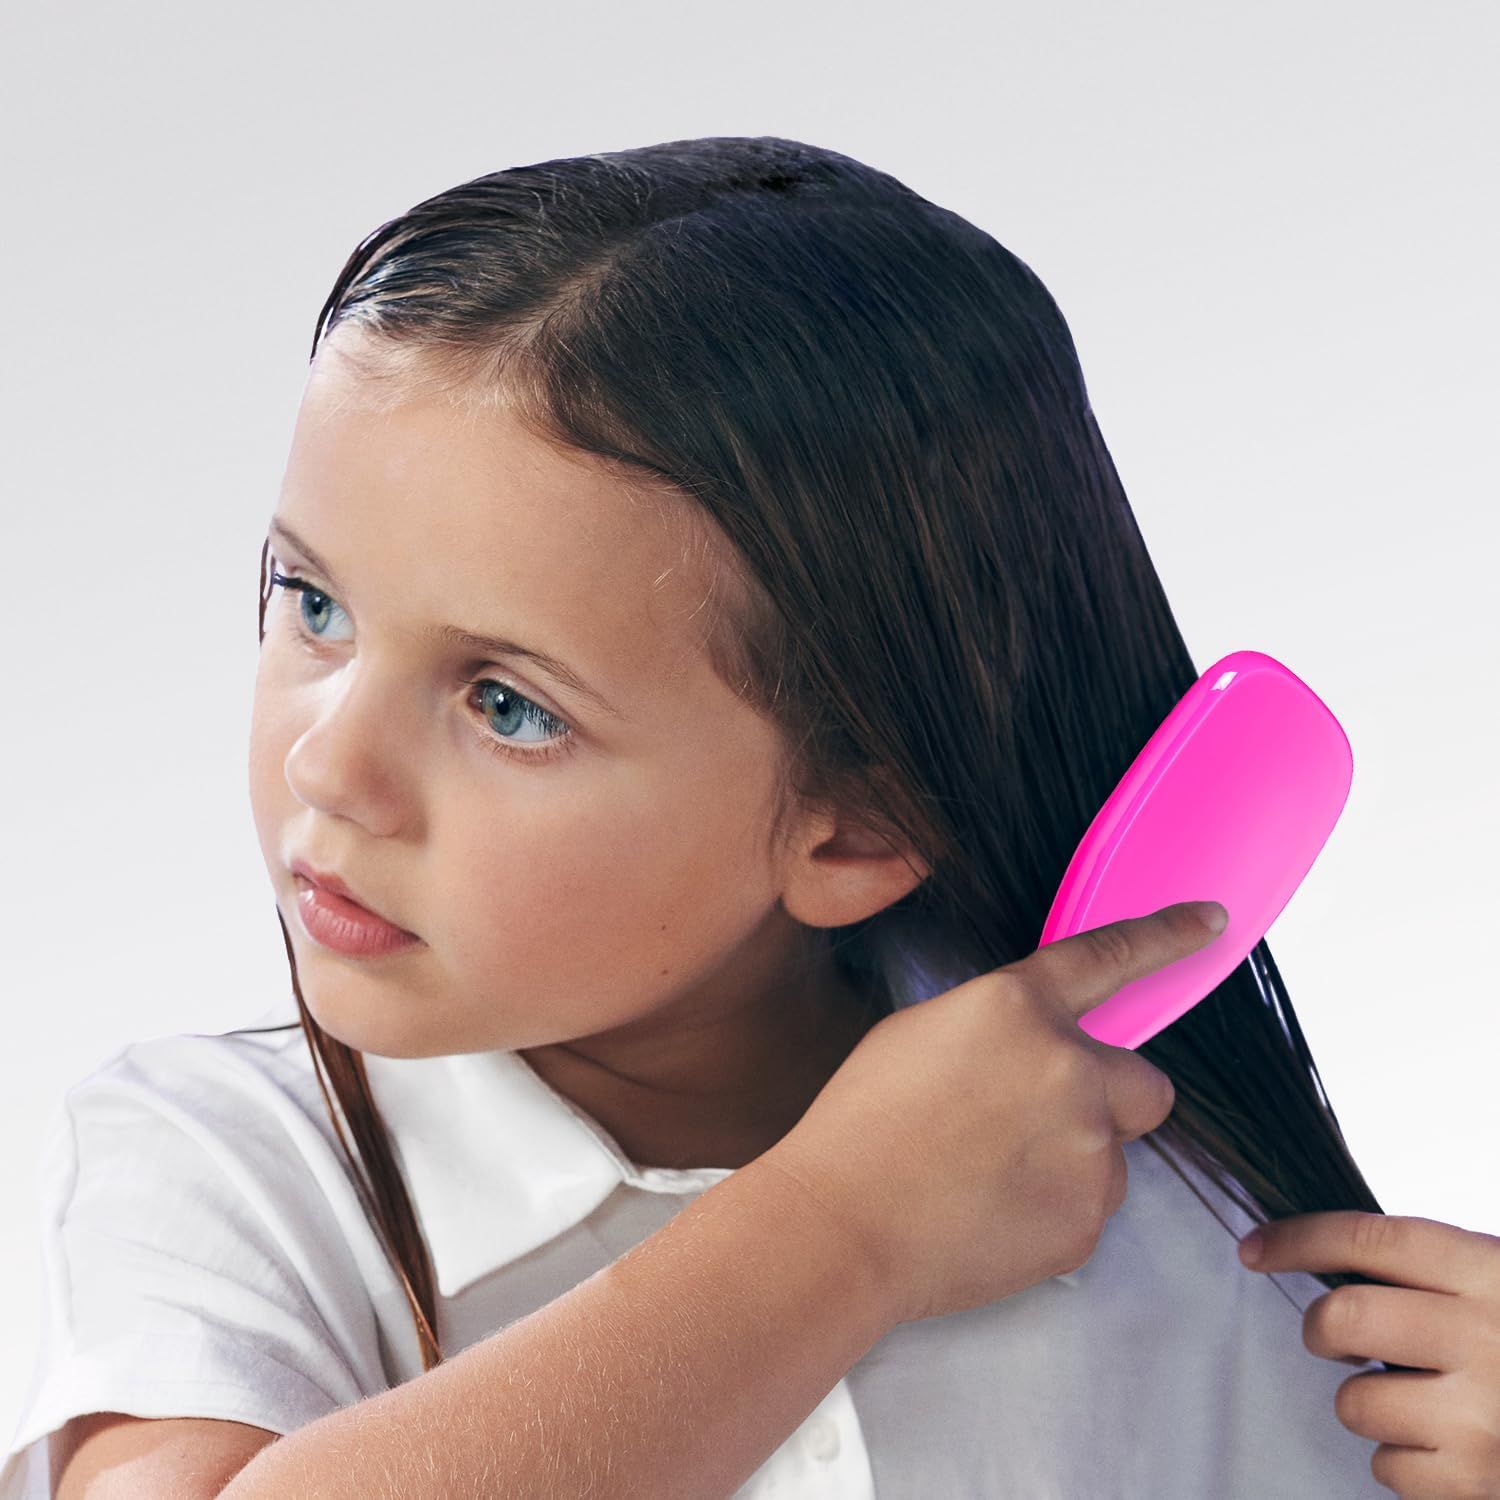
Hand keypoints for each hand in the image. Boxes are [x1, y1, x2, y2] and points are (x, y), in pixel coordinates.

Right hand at [763, 899, 1215, 1326]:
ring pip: (1114, 1152)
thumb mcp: (920, 1033)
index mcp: (1017, 1007)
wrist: (842, 1226)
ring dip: (1074, 1160)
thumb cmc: (862, 1126)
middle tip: (1044, 1123)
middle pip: (1148, 1082)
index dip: (1166, 938)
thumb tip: (1033, 1046)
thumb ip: (1000, 1027)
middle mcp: (1069, 1068)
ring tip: (990, 1177)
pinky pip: (1091, 1206)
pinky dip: (1055, 1209)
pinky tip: (993, 1212)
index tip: (1209, 923)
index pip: (1110, 958)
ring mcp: (1086, 1148)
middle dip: (1113, 1100)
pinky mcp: (1087, 1220)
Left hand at [1238, 1212, 1499, 1497]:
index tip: (1254, 1247)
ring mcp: (1484, 1417)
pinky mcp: (1479, 1482)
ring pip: (1355, 1403)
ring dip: (1370, 1406)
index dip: (1299, 1238)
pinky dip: (1403, 1464)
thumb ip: (1434, 1274)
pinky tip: (1450, 1449)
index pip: (1368, 1238)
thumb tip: (1330, 1262)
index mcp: (1489, 1273)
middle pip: (1343, 1319)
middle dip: (1323, 1331)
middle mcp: (1486, 1338)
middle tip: (1338, 1341)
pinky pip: (1387, 1468)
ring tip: (1426, 1404)